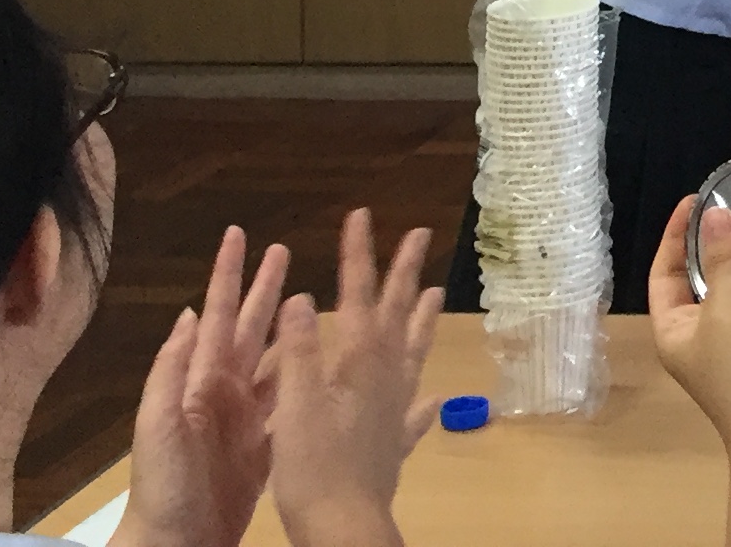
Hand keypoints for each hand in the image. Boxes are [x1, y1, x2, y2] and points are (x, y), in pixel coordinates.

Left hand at [114, 223, 289, 546]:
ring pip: (274, 364)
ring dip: (290, 330)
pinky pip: (288, 407)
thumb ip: (172, 371)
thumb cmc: (165, 485)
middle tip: (284, 250)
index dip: (228, 276)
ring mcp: (244, 423)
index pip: (218, 317)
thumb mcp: (158, 424)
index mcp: (202, 383)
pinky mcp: (262, 451)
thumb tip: (191, 314)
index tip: (240, 234)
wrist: (173, 546)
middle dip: (265, 290)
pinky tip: (323, 371)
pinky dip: (304, 385)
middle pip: (250, 331)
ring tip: (312, 300)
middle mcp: (224, 395)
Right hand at [265, 209, 442, 546]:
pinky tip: (434, 401)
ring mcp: (395, 408)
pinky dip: (424, 403)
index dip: (359, 255)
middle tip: (420, 234)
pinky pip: (415, 414)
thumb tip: (301, 296)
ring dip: (422, 320)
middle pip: (396, 313)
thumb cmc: (312, 464)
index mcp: (358, 361)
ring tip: (437, 293)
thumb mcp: (294, 404)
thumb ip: (299, 350)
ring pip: (414, 352)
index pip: (358, 294)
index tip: (362, 215)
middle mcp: (385, 376)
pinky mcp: (395, 443)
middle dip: (404, 271)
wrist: (344, 525)